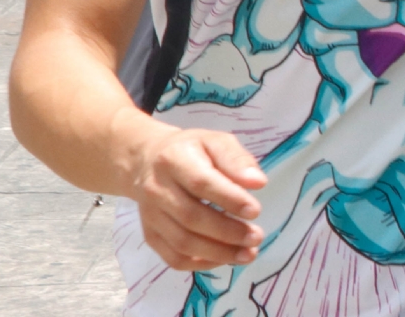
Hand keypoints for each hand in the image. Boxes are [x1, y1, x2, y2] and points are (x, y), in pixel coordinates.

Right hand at [126, 124, 265, 271]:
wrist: (146, 162)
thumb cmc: (191, 150)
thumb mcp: (216, 141)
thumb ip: (237, 160)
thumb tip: (258, 183)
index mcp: (174, 160)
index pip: (201, 183)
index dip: (229, 199)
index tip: (256, 211)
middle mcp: (157, 189)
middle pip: (191, 217)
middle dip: (228, 231)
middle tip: (257, 236)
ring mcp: (151, 216)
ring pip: (182, 242)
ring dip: (218, 252)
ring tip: (248, 253)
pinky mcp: (150, 235)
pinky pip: (173, 257)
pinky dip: (201, 263)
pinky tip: (225, 259)